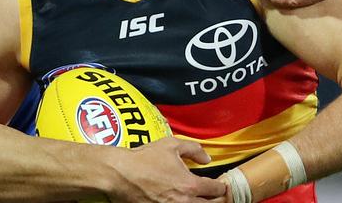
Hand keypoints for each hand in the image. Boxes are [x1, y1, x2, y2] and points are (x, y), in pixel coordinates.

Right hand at [107, 137, 226, 202]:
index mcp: (190, 185)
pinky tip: (182, 201)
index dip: (221, 186)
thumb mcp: (170, 145)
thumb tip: (206, 157)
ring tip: (199, 199)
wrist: (121, 174)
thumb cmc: (144, 158)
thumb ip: (193, 149)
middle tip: (214, 195)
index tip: (219, 184)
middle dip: (216, 200)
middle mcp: (185, 202)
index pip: (217, 190)